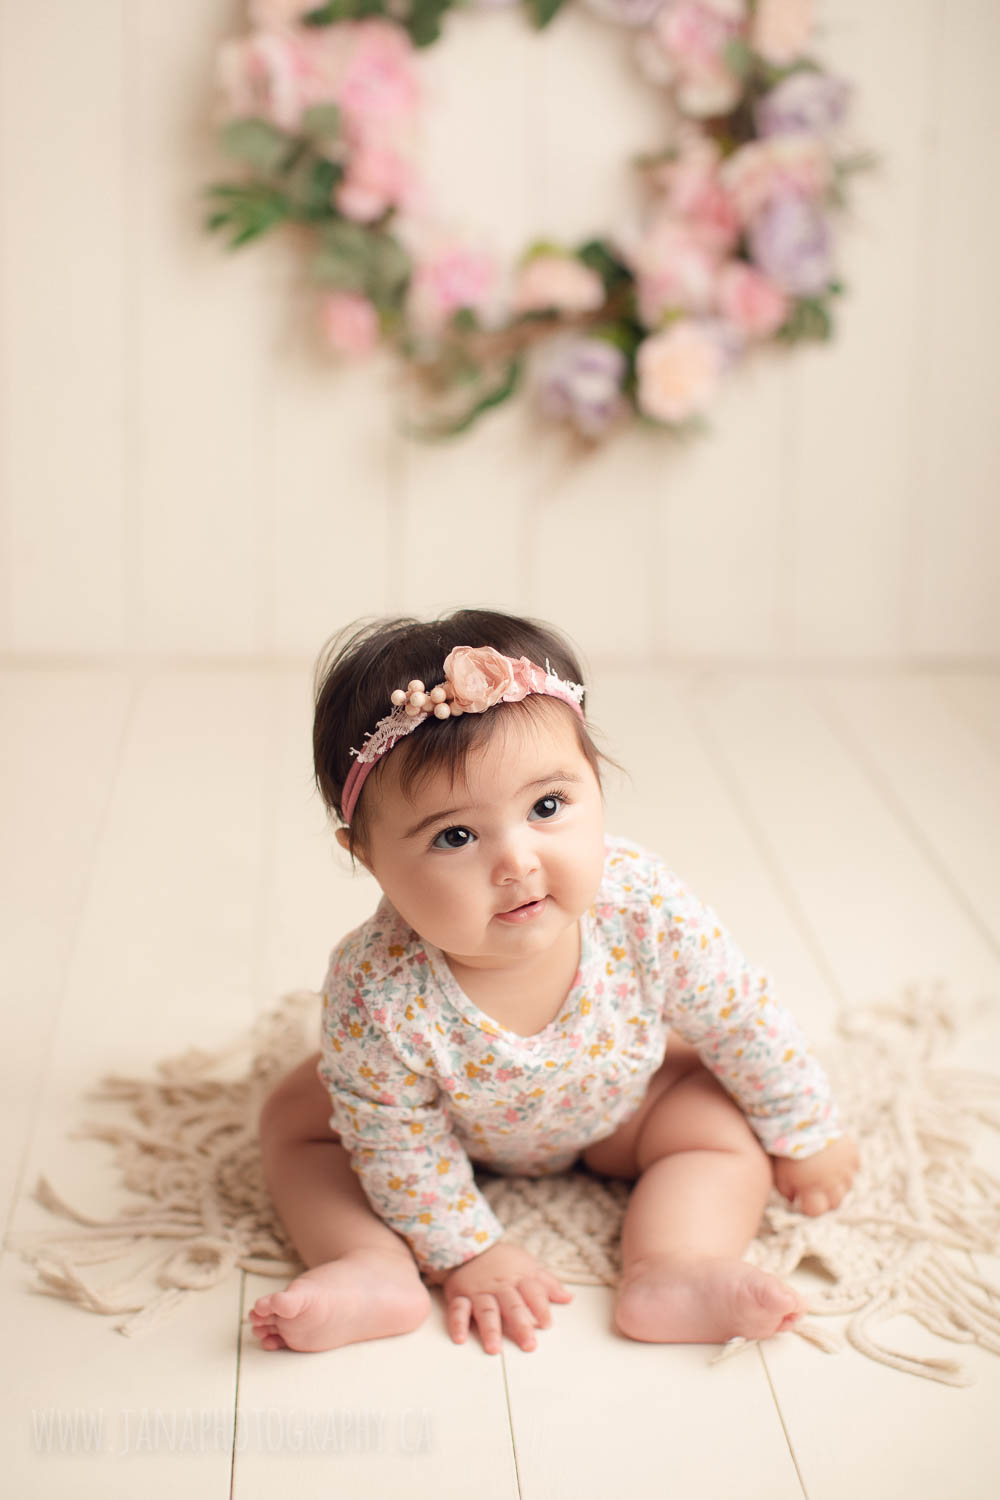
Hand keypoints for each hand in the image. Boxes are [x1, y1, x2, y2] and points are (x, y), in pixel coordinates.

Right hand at [438, 1240, 572, 1354]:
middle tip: (528, 1345)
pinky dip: (457, 1324)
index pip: (533, 1292)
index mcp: (518, 1278)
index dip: (540, 1307)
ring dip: (490, 1329)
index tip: (547, 1324)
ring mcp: (479, 1291)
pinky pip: (457, 1309)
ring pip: (486, 1310)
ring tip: (494, 1349)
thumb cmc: (503, 1261)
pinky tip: (460, 1339)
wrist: (469, 1246)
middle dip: (520, 1325)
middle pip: (511, 1306)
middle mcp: (499, 1286)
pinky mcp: (459, 1295)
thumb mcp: (528, 1265)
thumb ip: (548, 1283)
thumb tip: (568, 1298)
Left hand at [771, 1135, 859, 1214]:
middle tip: (817, 1190)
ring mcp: (845, 1169)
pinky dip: (847, 1166)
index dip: (810, 1208)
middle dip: (826, 1200)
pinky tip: (835, 1159)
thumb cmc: (787, 1147)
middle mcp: (832, 1183)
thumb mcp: (780, 1172)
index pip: (817, 1211)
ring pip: (847, 1186)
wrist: (802, 1119)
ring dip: (837, 1183)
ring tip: (826, 1173)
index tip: (805, 1201)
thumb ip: (786, 1190)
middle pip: (835, 1203)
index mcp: (813, 1189)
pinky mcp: (852, 1154)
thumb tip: (793, 1200)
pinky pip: (854, 1167)